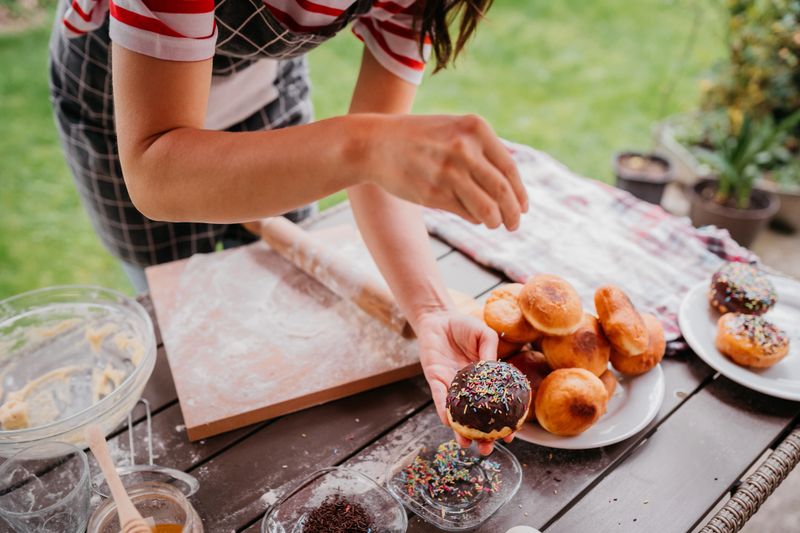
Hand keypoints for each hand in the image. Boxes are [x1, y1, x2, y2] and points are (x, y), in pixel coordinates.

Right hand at [364, 114, 527, 229]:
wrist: (376, 144)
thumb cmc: (418, 137)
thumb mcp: (454, 128)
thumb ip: (482, 149)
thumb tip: (510, 184)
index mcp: (475, 129)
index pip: (510, 168)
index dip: (519, 192)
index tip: (522, 207)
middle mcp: (465, 149)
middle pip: (503, 190)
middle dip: (513, 213)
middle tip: (514, 224)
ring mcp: (449, 173)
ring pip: (487, 208)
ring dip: (496, 221)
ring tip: (496, 225)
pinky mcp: (433, 194)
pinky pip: (466, 213)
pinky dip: (475, 219)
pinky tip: (474, 218)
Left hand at [415, 309, 515, 454]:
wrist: (439, 318)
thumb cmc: (464, 326)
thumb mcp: (485, 335)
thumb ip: (490, 352)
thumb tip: (493, 370)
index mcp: (483, 380)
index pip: (494, 406)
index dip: (502, 422)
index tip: (510, 435)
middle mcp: (468, 388)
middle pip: (475, 418)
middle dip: (482, 436)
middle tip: (488, 449)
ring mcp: (451, 386)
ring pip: (456, 414)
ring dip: (461, 431)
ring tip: (468, 445)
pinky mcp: (435, 380)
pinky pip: (439, 398)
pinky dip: (444, 409)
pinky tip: (448, 422)